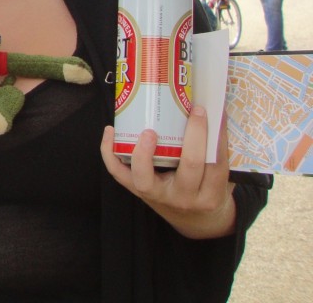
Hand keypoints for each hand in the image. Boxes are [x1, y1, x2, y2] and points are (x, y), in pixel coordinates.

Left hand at [99, 106, 235, 239]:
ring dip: (144, 152)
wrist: (195, 221)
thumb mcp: (222, 181)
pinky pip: (119, 174)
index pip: (216, 164)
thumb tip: (217, 110)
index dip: (217, 137)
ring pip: (145, 177)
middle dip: (194, 136)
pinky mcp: (137, 191)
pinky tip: (110, 131)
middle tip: (194, 111)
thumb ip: (219, 153)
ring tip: (148, 131)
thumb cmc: (208, 192)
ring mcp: (157, 196)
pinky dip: (109, 153)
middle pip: (189, 165)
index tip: (215, 112)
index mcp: (210, 195)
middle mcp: (184, 197)